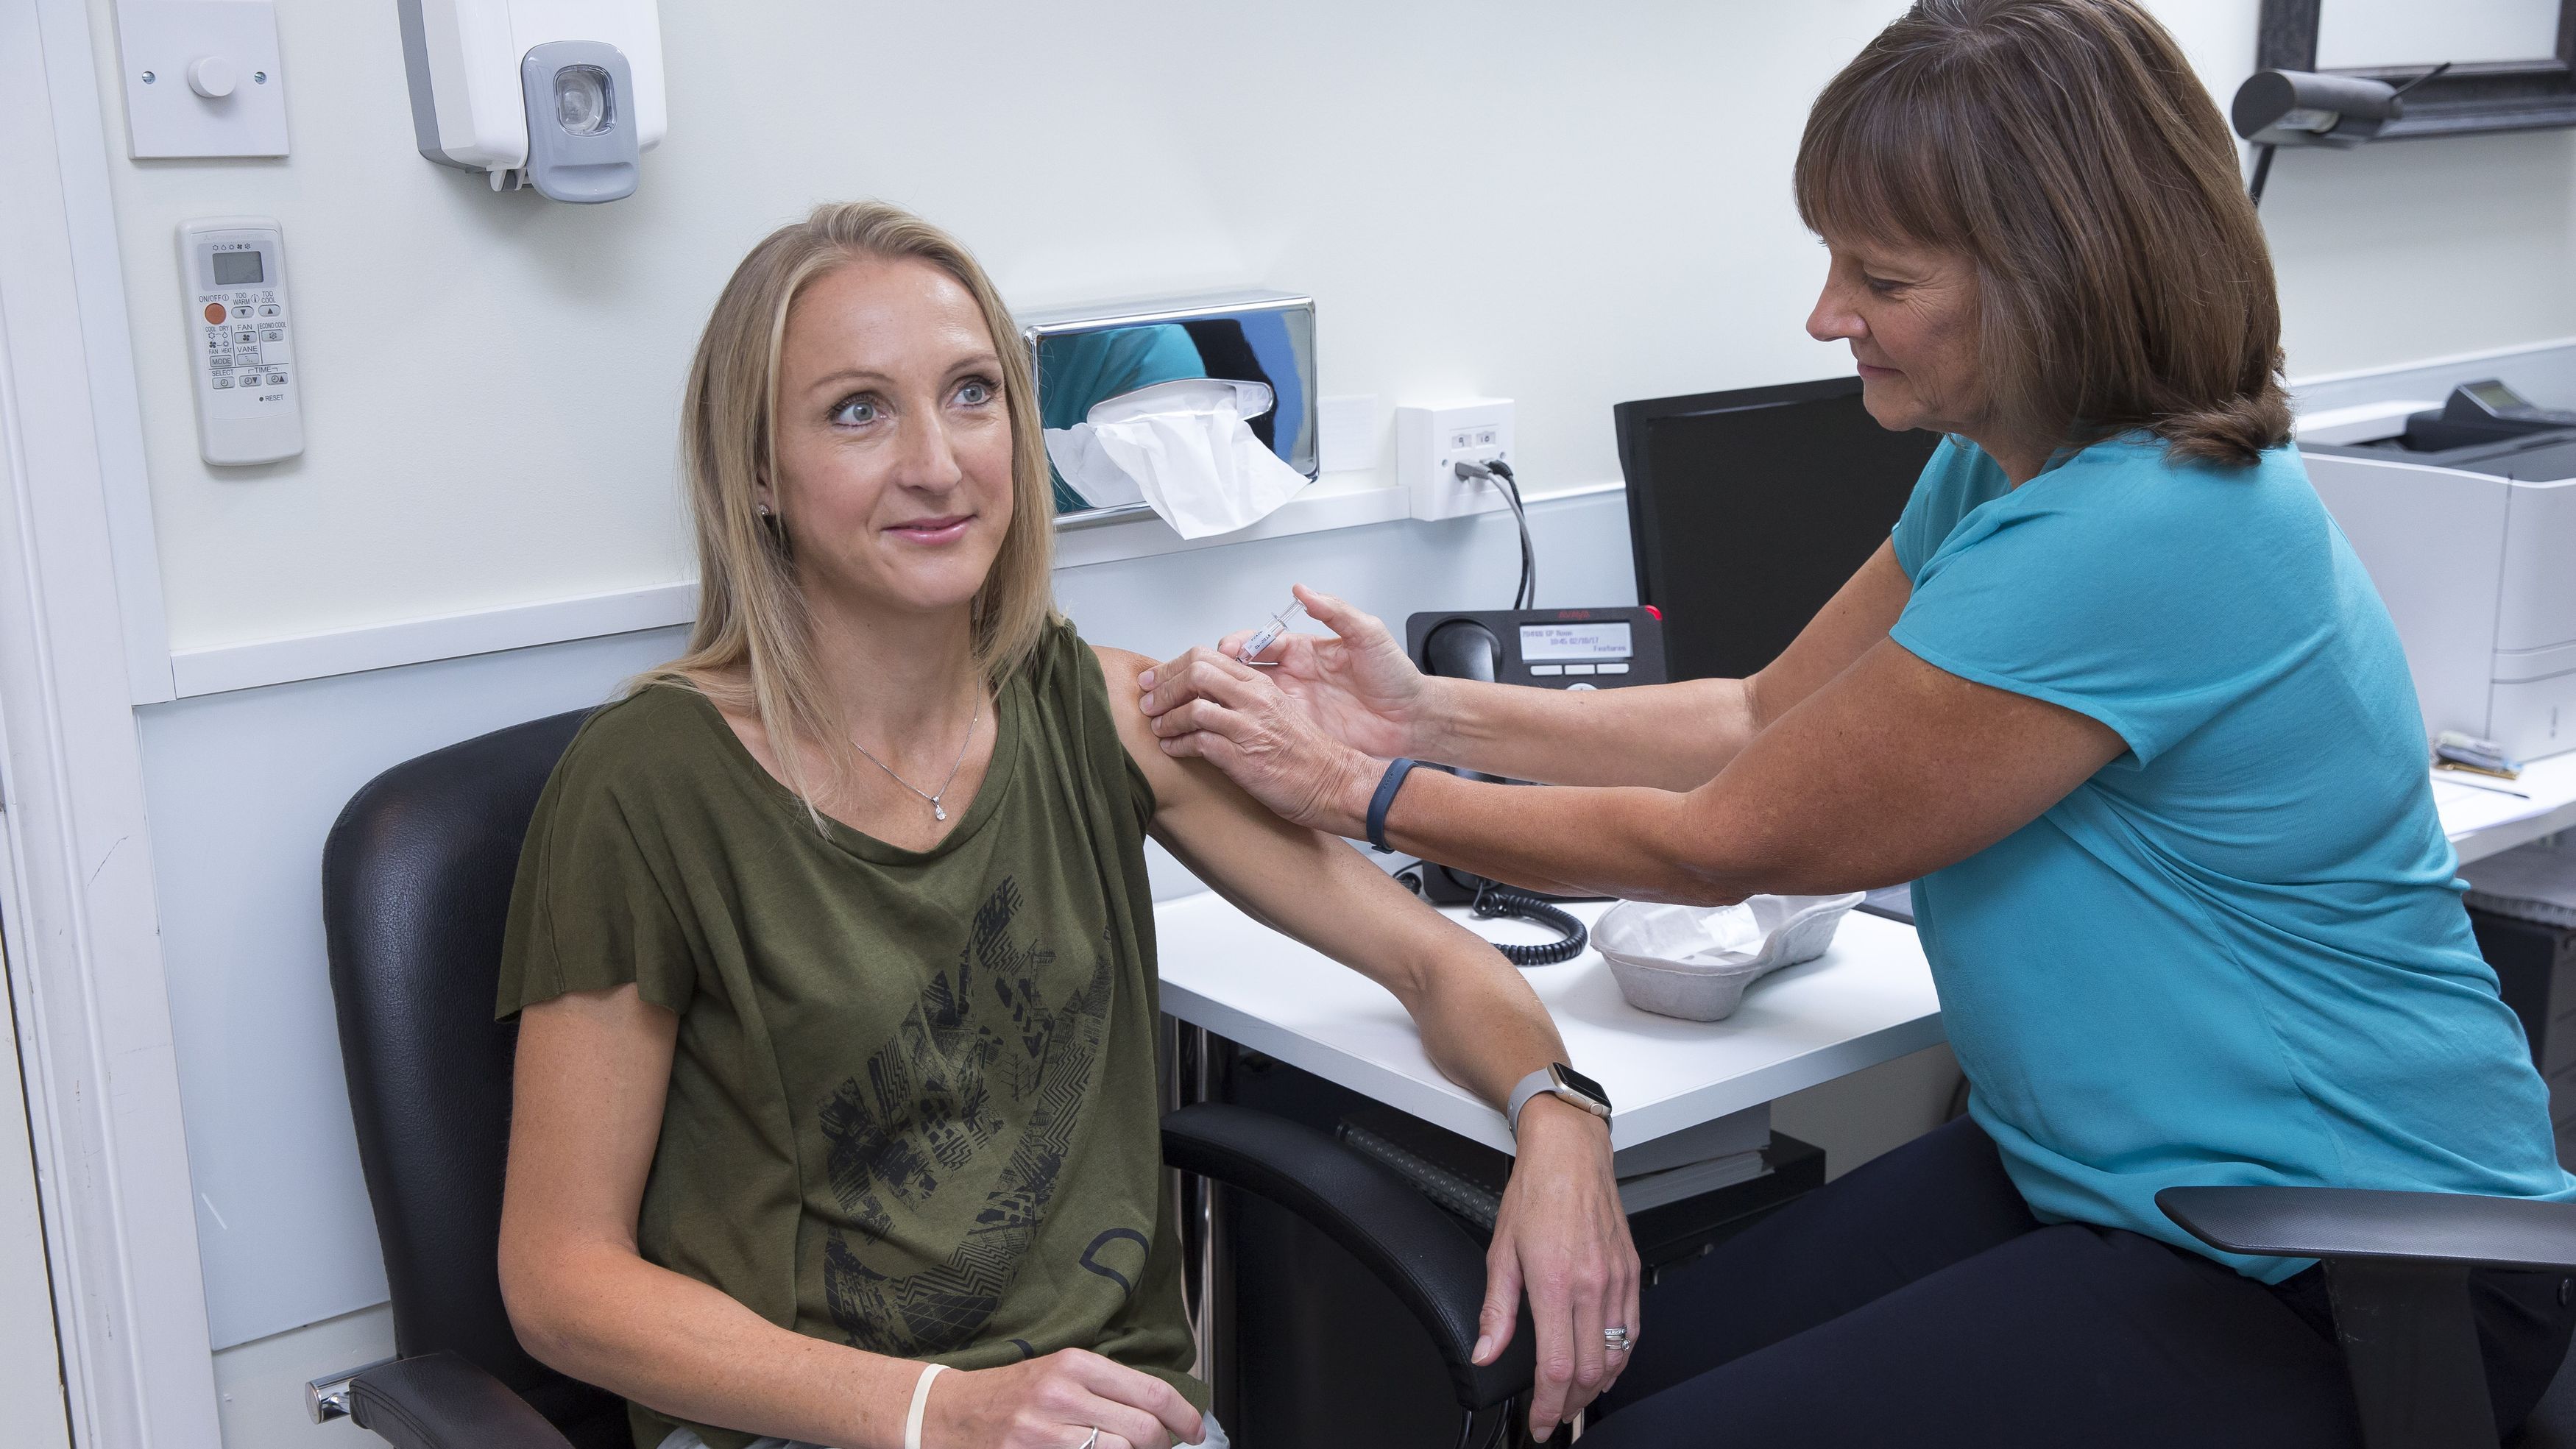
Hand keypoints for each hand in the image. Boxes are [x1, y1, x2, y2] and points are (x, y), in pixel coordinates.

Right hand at [925, 1349, 1206, 1448]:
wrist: (946, 1414)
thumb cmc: (1008, 1395)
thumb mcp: (1058, 1374)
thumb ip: (1106, 1388)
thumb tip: (1160, 1413)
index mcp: (1076, 1364)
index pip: (1151, 1394)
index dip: (1184, 1418)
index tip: (1195, 1432)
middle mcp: (1062, 1394)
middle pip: (1144, 1431)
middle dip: (1162, 1448)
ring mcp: (1044, 1431)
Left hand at [1135, 646, 1378, 835]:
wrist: (1332, 783)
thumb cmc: (1302, 752)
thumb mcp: (1274, 711)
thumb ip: (1241, 697)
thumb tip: (1199, 694)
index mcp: (1259, 683)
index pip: (1205, 656)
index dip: (1171, 667)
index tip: (1153, 680)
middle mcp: (1254, 699)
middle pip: (1194, 673)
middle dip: (1162, 687)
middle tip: (1147, 702)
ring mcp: (1249, 727)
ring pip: (1192, 707)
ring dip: (1166, 719)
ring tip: (1158, 729)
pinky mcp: (1244, 758)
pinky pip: (1198, 743)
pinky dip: (1177, 746)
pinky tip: (1171, 750)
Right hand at [1145, 585, 1432, 761]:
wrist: (1414, 721)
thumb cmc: (1396, 676)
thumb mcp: (1369, 635)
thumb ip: (1335, 611)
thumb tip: (1301, 590)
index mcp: (1304, 651)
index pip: (1260, 643)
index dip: (1240, 645)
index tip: (1225, 649)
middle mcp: (1292, 677)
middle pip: (1243, 671)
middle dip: (1217, 671)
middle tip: (1198, 675)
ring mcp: (1291, 707)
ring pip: (1244, 700)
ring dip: (1219, 699)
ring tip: (1196, 700)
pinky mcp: (1297, 733)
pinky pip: (1261, 729)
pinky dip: (1238, 728)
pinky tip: (1221, 728)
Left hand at [1477, 1096, 1639, 1439]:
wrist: (1571, 1154)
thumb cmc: (1536, 1193)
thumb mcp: (1501, 1252)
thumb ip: (1496, 1310)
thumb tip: (1486, 1352)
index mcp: (1555, 1283)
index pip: (1555, 1367)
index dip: (1546, 1406)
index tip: (1538, 1422)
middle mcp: (1592, 1286)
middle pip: (1589, 1372)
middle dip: (1570, 1406)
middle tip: (1553, 1416)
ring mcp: (1617, 1281)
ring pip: (1616, 1357)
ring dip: (1596, 1388)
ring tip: (1574, 1399)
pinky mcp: (1631, 1273)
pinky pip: (1633, 1331)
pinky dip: (1620, 1358)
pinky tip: (1604, 1365)